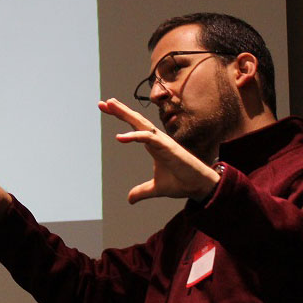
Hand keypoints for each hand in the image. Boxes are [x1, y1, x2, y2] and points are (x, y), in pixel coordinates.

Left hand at [97, 98, 219, 203]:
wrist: (199, 187)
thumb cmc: (181, 182)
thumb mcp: (155, 188)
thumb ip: (142, 191)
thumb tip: (130, 199)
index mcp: (153, 144)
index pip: (134, 127)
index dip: (121, 117)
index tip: (106, 110)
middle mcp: (157, 139)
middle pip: (136, 120)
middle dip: (120, 110)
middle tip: (103, 103)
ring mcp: (162, 142)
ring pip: (141, 124)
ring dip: (125, 114)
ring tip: (110, 105)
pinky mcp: (168, 147)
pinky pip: (148, 138)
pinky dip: (134, 136)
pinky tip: (119, 137)